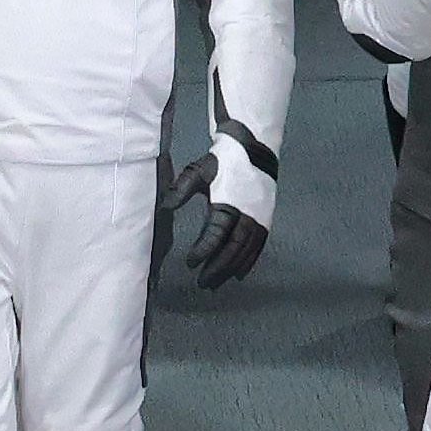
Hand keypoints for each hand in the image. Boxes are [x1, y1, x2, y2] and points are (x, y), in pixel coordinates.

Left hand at [159, 153, 269, 288]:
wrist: (254, 147)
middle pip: (233, 249)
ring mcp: (259, 218)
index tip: (190, 263)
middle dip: (217, 268)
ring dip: (231, 269)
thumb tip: (165, 207)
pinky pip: (258, 246)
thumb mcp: (199, 170)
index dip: (203, 250)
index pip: (216, 234)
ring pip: (246, 251)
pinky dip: (249, 262)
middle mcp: (247, 214)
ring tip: (216, 283)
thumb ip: (181, 189)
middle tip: (202, 283)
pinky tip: (239, 274)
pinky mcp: (266, 219)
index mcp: (229, 203)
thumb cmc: (224, 160)